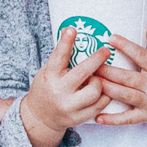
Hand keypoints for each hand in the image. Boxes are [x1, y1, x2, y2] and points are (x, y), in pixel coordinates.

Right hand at [19, 28, 112, 146]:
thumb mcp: (47, 71)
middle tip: (105, 51)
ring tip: (96, 80)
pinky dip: (104, 96)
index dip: (65, 42)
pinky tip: (102, 92)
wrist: (40, 117)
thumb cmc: (47, 87)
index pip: (58, 57)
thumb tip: (70, 30)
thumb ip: (60, 58)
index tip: (72, 29)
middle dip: (96, 60)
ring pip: (95, 91)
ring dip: (99, 82)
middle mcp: (58, 91)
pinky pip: (100, 105)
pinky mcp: (78, 117)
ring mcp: (69, 106)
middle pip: (82, 73)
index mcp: (49, 76)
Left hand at [95, 19, 146, 126]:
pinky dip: (113, 120)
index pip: (140, 55)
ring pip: (124, 95)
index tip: (110, 38)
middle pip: (127, 77)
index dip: (125, 46)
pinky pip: (128, 119)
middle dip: (107, 71)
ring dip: (106, 89)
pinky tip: (98, 117)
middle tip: (90, 64)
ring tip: (89, 83)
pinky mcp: (146, 116)